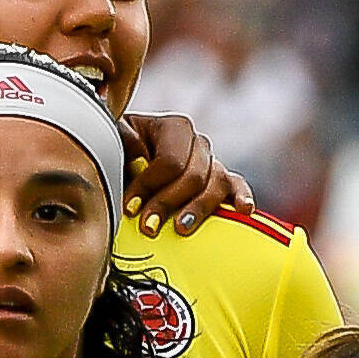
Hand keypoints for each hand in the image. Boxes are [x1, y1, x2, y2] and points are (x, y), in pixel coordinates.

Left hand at [125, 107, 253, 233]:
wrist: (125, 165)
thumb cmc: (117, 155)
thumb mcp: (113, 143)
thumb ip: (123, 145)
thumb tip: (140, 158)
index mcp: (172, 127)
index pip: (170, 160)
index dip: (150, 185)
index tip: (130, 207)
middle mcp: (196, 142)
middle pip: (194, 175)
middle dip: (168, 203)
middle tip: (148, 228)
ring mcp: (211, 161)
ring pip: (217, 183)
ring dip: (198, 208)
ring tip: (181, 229)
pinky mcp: (220, 181)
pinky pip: (236, 185)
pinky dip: (242, 196)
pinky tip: (245, 210)